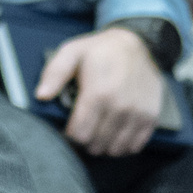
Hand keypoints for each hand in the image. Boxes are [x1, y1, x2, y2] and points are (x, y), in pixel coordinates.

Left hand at [35, 27, 166, 156]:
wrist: (139, 43)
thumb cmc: (101, 50)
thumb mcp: (72, 52)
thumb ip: (54, 74)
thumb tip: (41, 95)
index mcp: (98, 93)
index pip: (79, 135)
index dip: (70, 134)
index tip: (70, 126)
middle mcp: (120, 107)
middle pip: (95, 145)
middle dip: (85, 140)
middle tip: (84, 127)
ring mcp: (138, 114)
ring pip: (114, 150)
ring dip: (104, 145)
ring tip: (99, 130)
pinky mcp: (151, 118)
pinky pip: (134, 147)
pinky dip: (123, 145)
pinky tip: (116, 133)